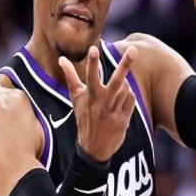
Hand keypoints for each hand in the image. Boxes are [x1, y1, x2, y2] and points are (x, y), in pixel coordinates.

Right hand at [58, 45, 136, 161]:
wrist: (93, 148)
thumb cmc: (84, 116)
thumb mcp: (76, 97)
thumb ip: (70, 76)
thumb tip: (61, 58)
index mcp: (89, 95)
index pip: (90, 75)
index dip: (92, 62)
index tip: (93, 48)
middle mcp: (102, 102)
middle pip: (116, 80)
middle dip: (125, 64)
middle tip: (133, 50)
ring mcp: (114, 111)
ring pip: (126, 89)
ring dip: (124, 85)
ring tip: (116, 89)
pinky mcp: (123, 120)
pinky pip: (131, 100)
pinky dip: (128, 96)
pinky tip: (122, 100)